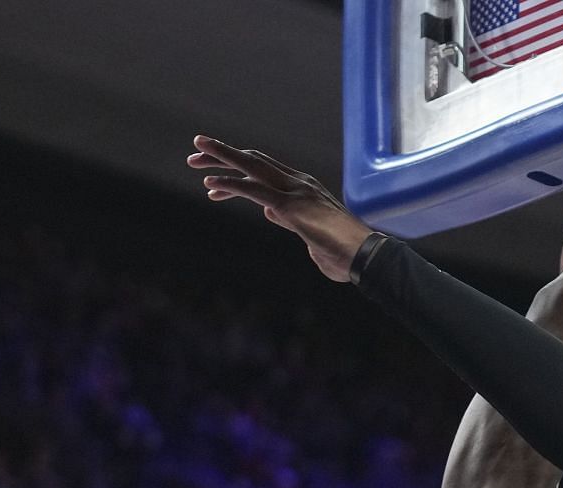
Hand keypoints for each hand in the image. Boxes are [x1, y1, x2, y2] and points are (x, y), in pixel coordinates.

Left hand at [187, 136, 373, 281]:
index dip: (238, 170)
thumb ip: (288, 220)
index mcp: (305, 188)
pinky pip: (255, 191)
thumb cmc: (346, 253)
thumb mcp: (311, 234)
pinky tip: (211, 184)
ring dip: (221, 158)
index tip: (212, 180)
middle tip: (195, 154)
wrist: (367, 257)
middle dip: (223, 155)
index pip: (265, 170)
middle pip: (254, 160)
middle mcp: (300, 183)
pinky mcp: (292, 208)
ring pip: (252, 167)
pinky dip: (231, 185)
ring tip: (195, 156)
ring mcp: (296, 193)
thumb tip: (269, 213)